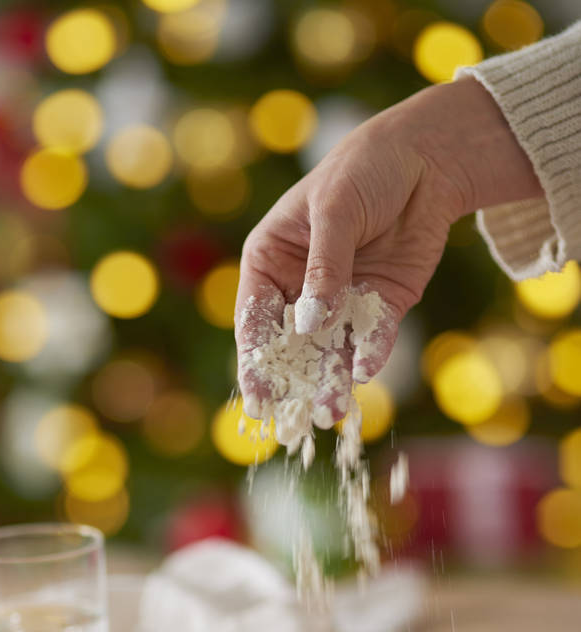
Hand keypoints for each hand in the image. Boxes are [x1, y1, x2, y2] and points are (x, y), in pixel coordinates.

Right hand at [236, 78, 541, 421]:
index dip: (254, 359)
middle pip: (291, 346)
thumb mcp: (335, 212)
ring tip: (332, 413)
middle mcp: (301, 289)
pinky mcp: (381, 307)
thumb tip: (310, 325)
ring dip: (331, 382)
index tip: (257, 396)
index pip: (256, 318)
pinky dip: (369, 355)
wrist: (427, 159)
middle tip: (292, 421)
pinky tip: (365, 372)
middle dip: (292, 382)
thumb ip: (324, 269)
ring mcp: (341, 301)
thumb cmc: (364, 170)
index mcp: (270, 262)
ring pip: (331, 351)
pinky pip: (371, 338)